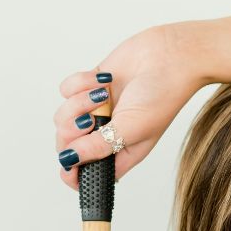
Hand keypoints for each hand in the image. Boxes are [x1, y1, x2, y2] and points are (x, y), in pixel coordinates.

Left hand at [54, 25, 200, 188]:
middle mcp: (106, 135)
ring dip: (79, 102)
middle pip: (68, 144)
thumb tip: (69, 159)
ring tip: (103, 96)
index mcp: (120, 153)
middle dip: (73, 131)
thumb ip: (98, 147)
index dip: (72, 174)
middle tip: (91, 120)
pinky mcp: (88, 88)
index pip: (88, 172)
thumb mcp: (132, 129)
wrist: (167, 57)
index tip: (68, 165)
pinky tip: (105, 80)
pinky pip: (66, 90)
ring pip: (63, 116)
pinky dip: (81, 83)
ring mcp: (95, 111)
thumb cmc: (162, 97)